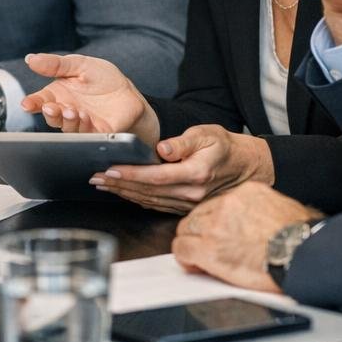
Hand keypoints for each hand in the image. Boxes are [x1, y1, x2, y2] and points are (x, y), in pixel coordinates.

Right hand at [21, 53, 158, 146]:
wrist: (129, 92)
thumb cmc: (103, 78)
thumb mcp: (79, 65)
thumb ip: (55, 64)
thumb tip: (30, 58)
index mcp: (59, 94)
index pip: (40, 100)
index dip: (32, 103)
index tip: (27, 104)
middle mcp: (66, 110)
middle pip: (51, 117)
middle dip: (49, 114)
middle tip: (50, 108)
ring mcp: (81, 123)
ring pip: (67, 127)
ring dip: (66, 120)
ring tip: (71, 111)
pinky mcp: (96, 133)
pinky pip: (86, 134)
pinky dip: (82, 126)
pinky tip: (84, 116)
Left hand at [89, 125, 274, 212]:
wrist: (245, 167)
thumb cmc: (225, 147)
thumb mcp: (208, 134)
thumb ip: (184, 142)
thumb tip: (162, 149)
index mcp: (196, 174)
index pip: (156, 176)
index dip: (131, 174)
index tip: (110, 168)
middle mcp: (191, 194)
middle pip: (147, 191)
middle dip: (118, 184)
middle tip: (95, 177)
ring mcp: (188, 204)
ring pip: (149, 201)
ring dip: (123, 193)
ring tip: (101, 184)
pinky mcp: (184, 208)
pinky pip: (156, 205)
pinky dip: (136, 199)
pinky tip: (122, 192)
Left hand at [172, 181, 316, 293]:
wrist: (303, 253)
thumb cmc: (301, 237)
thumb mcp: (281, 208)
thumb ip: (260, 209)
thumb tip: (256, 220)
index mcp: (245, 193)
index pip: (216, 204)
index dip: (214, 223)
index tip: (219, 235)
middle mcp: (227, 204)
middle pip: (197, 215)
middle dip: (199, 233)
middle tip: (207, 249)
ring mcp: (215, 225)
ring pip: (185, 231)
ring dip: (191, 245)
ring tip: (202, 260)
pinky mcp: (208, 248)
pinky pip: (182, 249)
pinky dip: (187, 259)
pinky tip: (197, 266)